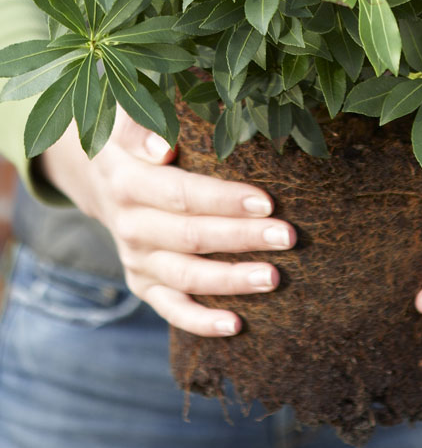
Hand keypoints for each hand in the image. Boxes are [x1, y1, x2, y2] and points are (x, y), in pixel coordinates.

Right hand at [38, 108, 295, 336]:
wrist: (106, 179)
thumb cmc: (138, 143)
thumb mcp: (130, 122)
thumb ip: (146, 129)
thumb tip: (164, 148)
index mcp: (129, 182)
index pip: (182, 194)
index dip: (224, 200)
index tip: (267, 202)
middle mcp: (131, 225)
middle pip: (191, 237)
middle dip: (242, 238)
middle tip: (288, 237)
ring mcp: (137, 259)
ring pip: (186, 276)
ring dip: (231, 280)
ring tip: (273, 278)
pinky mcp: (144, 283)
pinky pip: (171, 308)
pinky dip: (201, 321)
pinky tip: (237, 325)